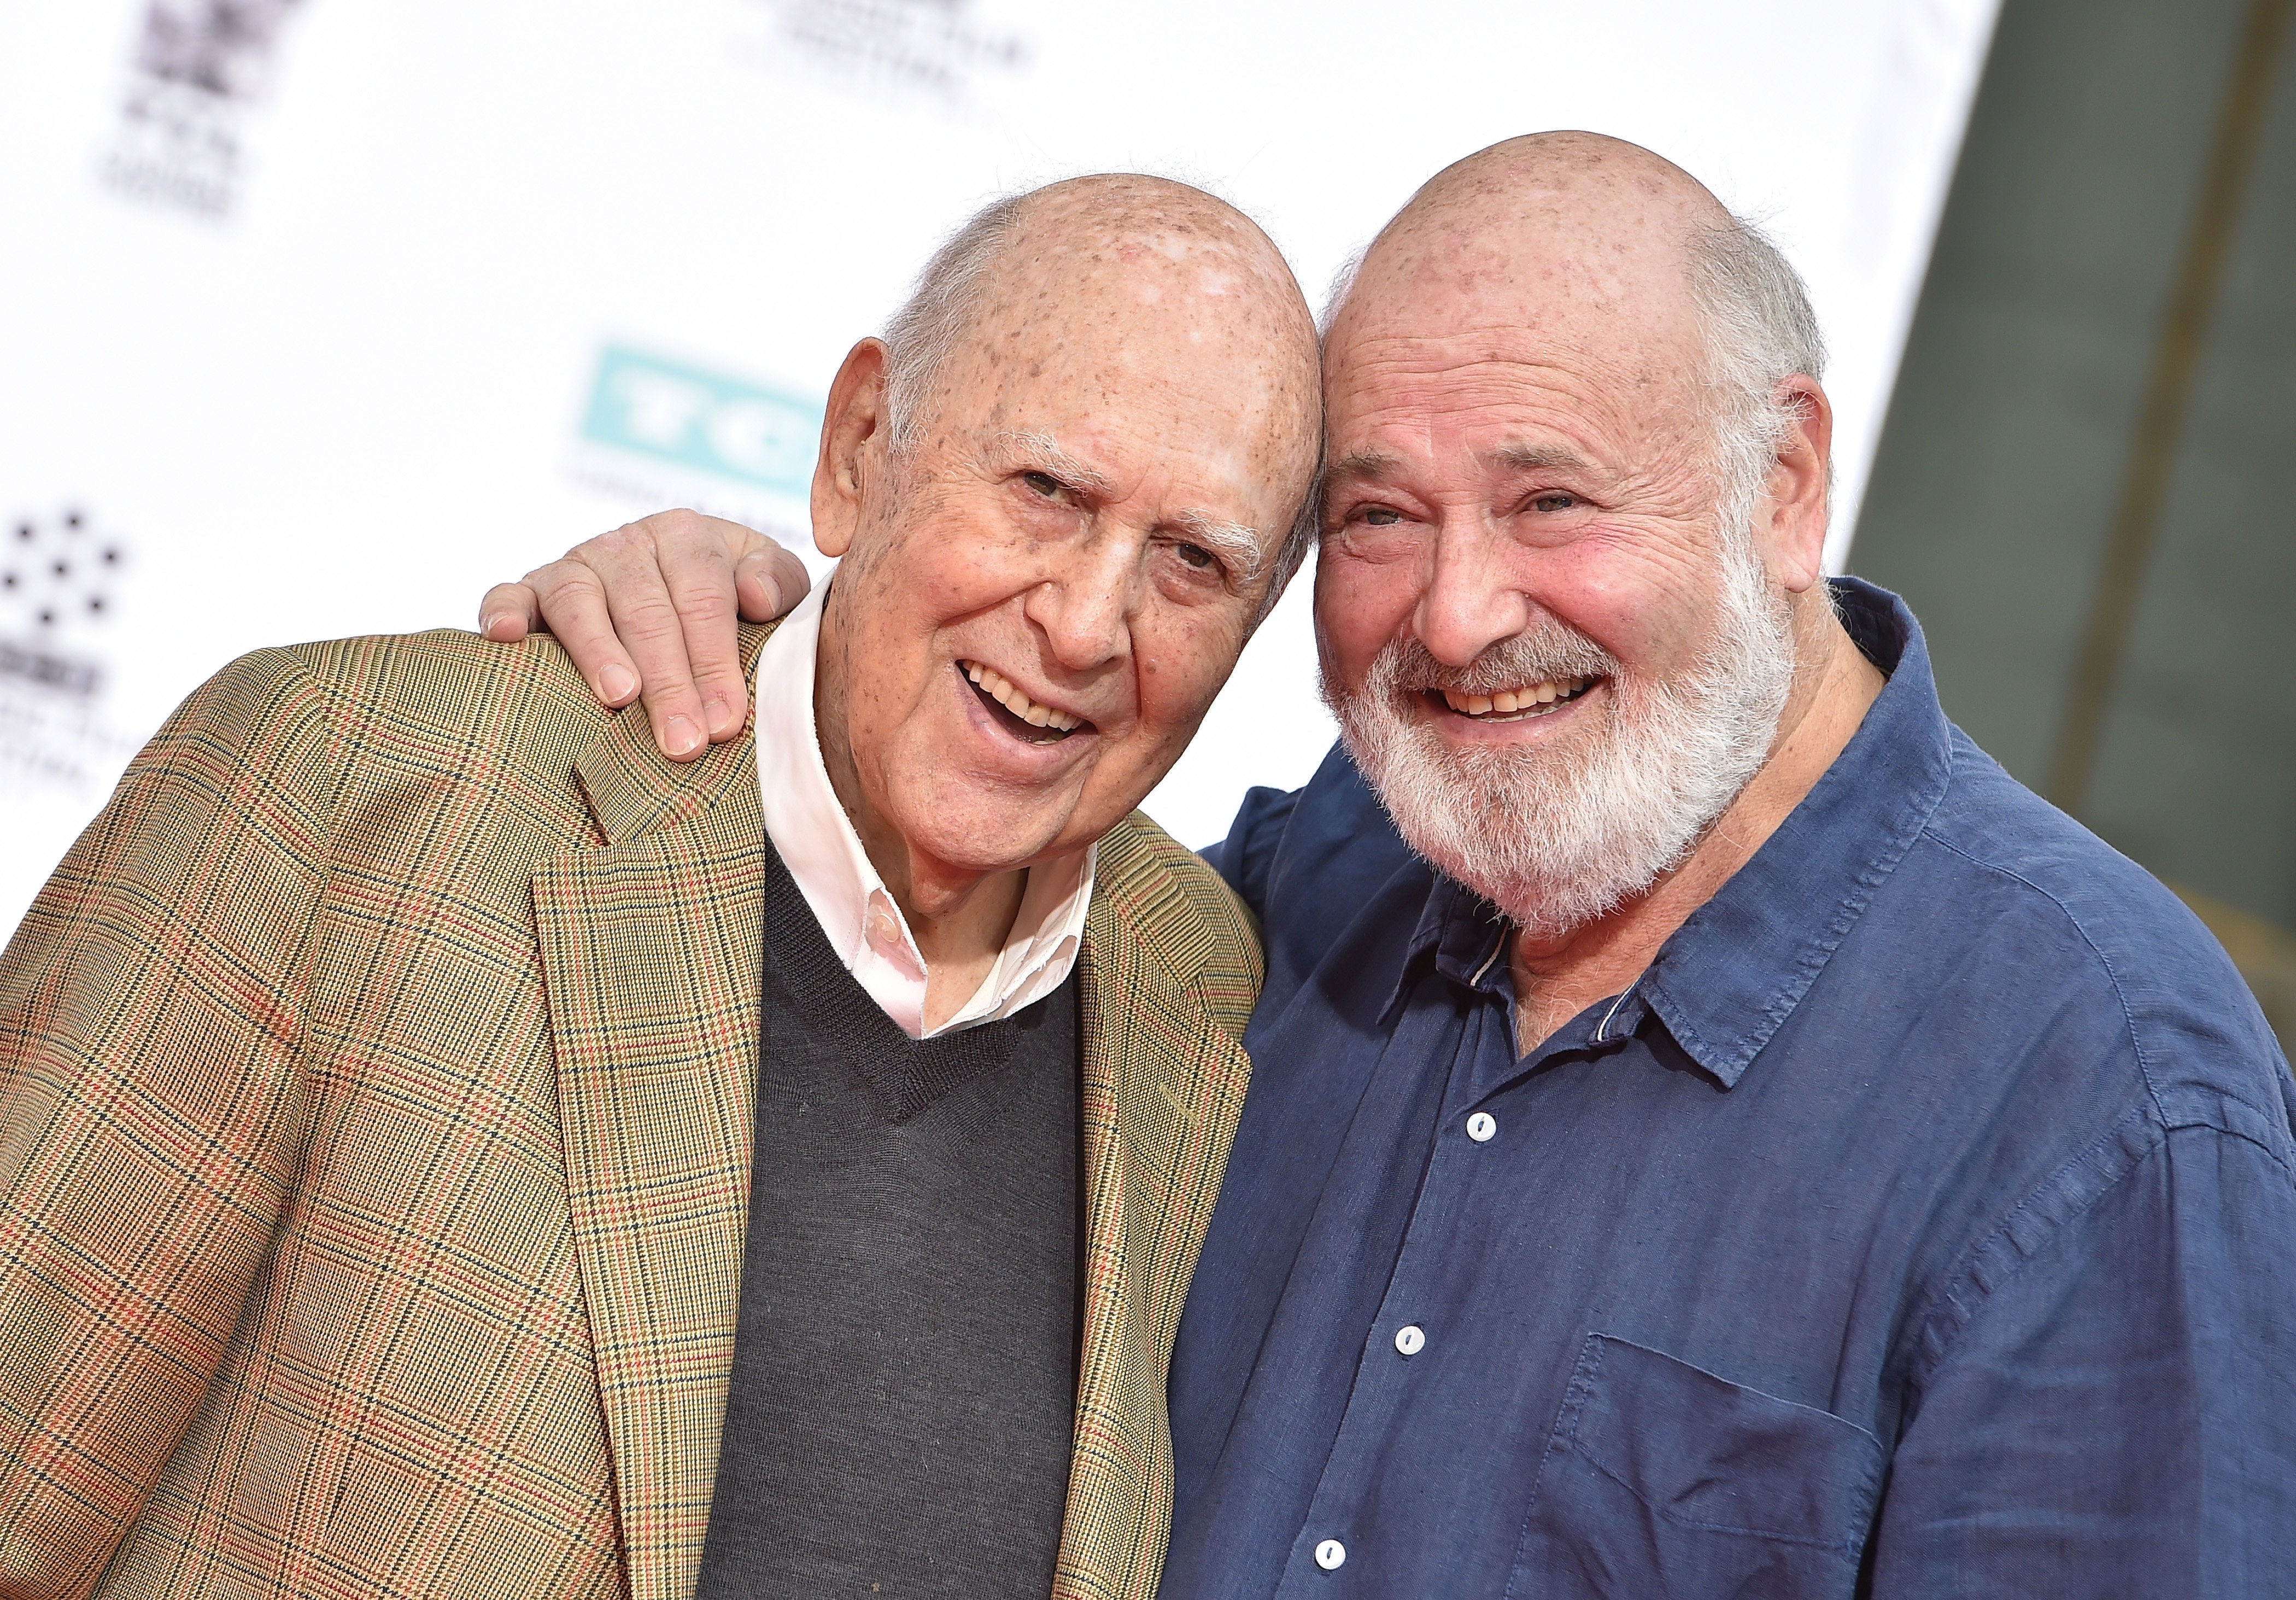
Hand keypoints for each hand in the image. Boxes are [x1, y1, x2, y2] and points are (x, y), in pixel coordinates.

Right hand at [478, 511, 807, 760]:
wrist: (679, 587)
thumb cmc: (732, 600)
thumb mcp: (771, 583)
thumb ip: (777, 583)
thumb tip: (756, 596)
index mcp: (688, 537)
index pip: (703, 598)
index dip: (715, 660)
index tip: (726, 721)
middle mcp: (627, 545)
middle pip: (646, 609)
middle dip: (668, 680)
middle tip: (683, 741)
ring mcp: (575, 565)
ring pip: (580, 601)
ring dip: (598, 650)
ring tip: (619, 698)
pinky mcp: (529, 589)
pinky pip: (509, 594)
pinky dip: (502, 611)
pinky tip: (504, 637)